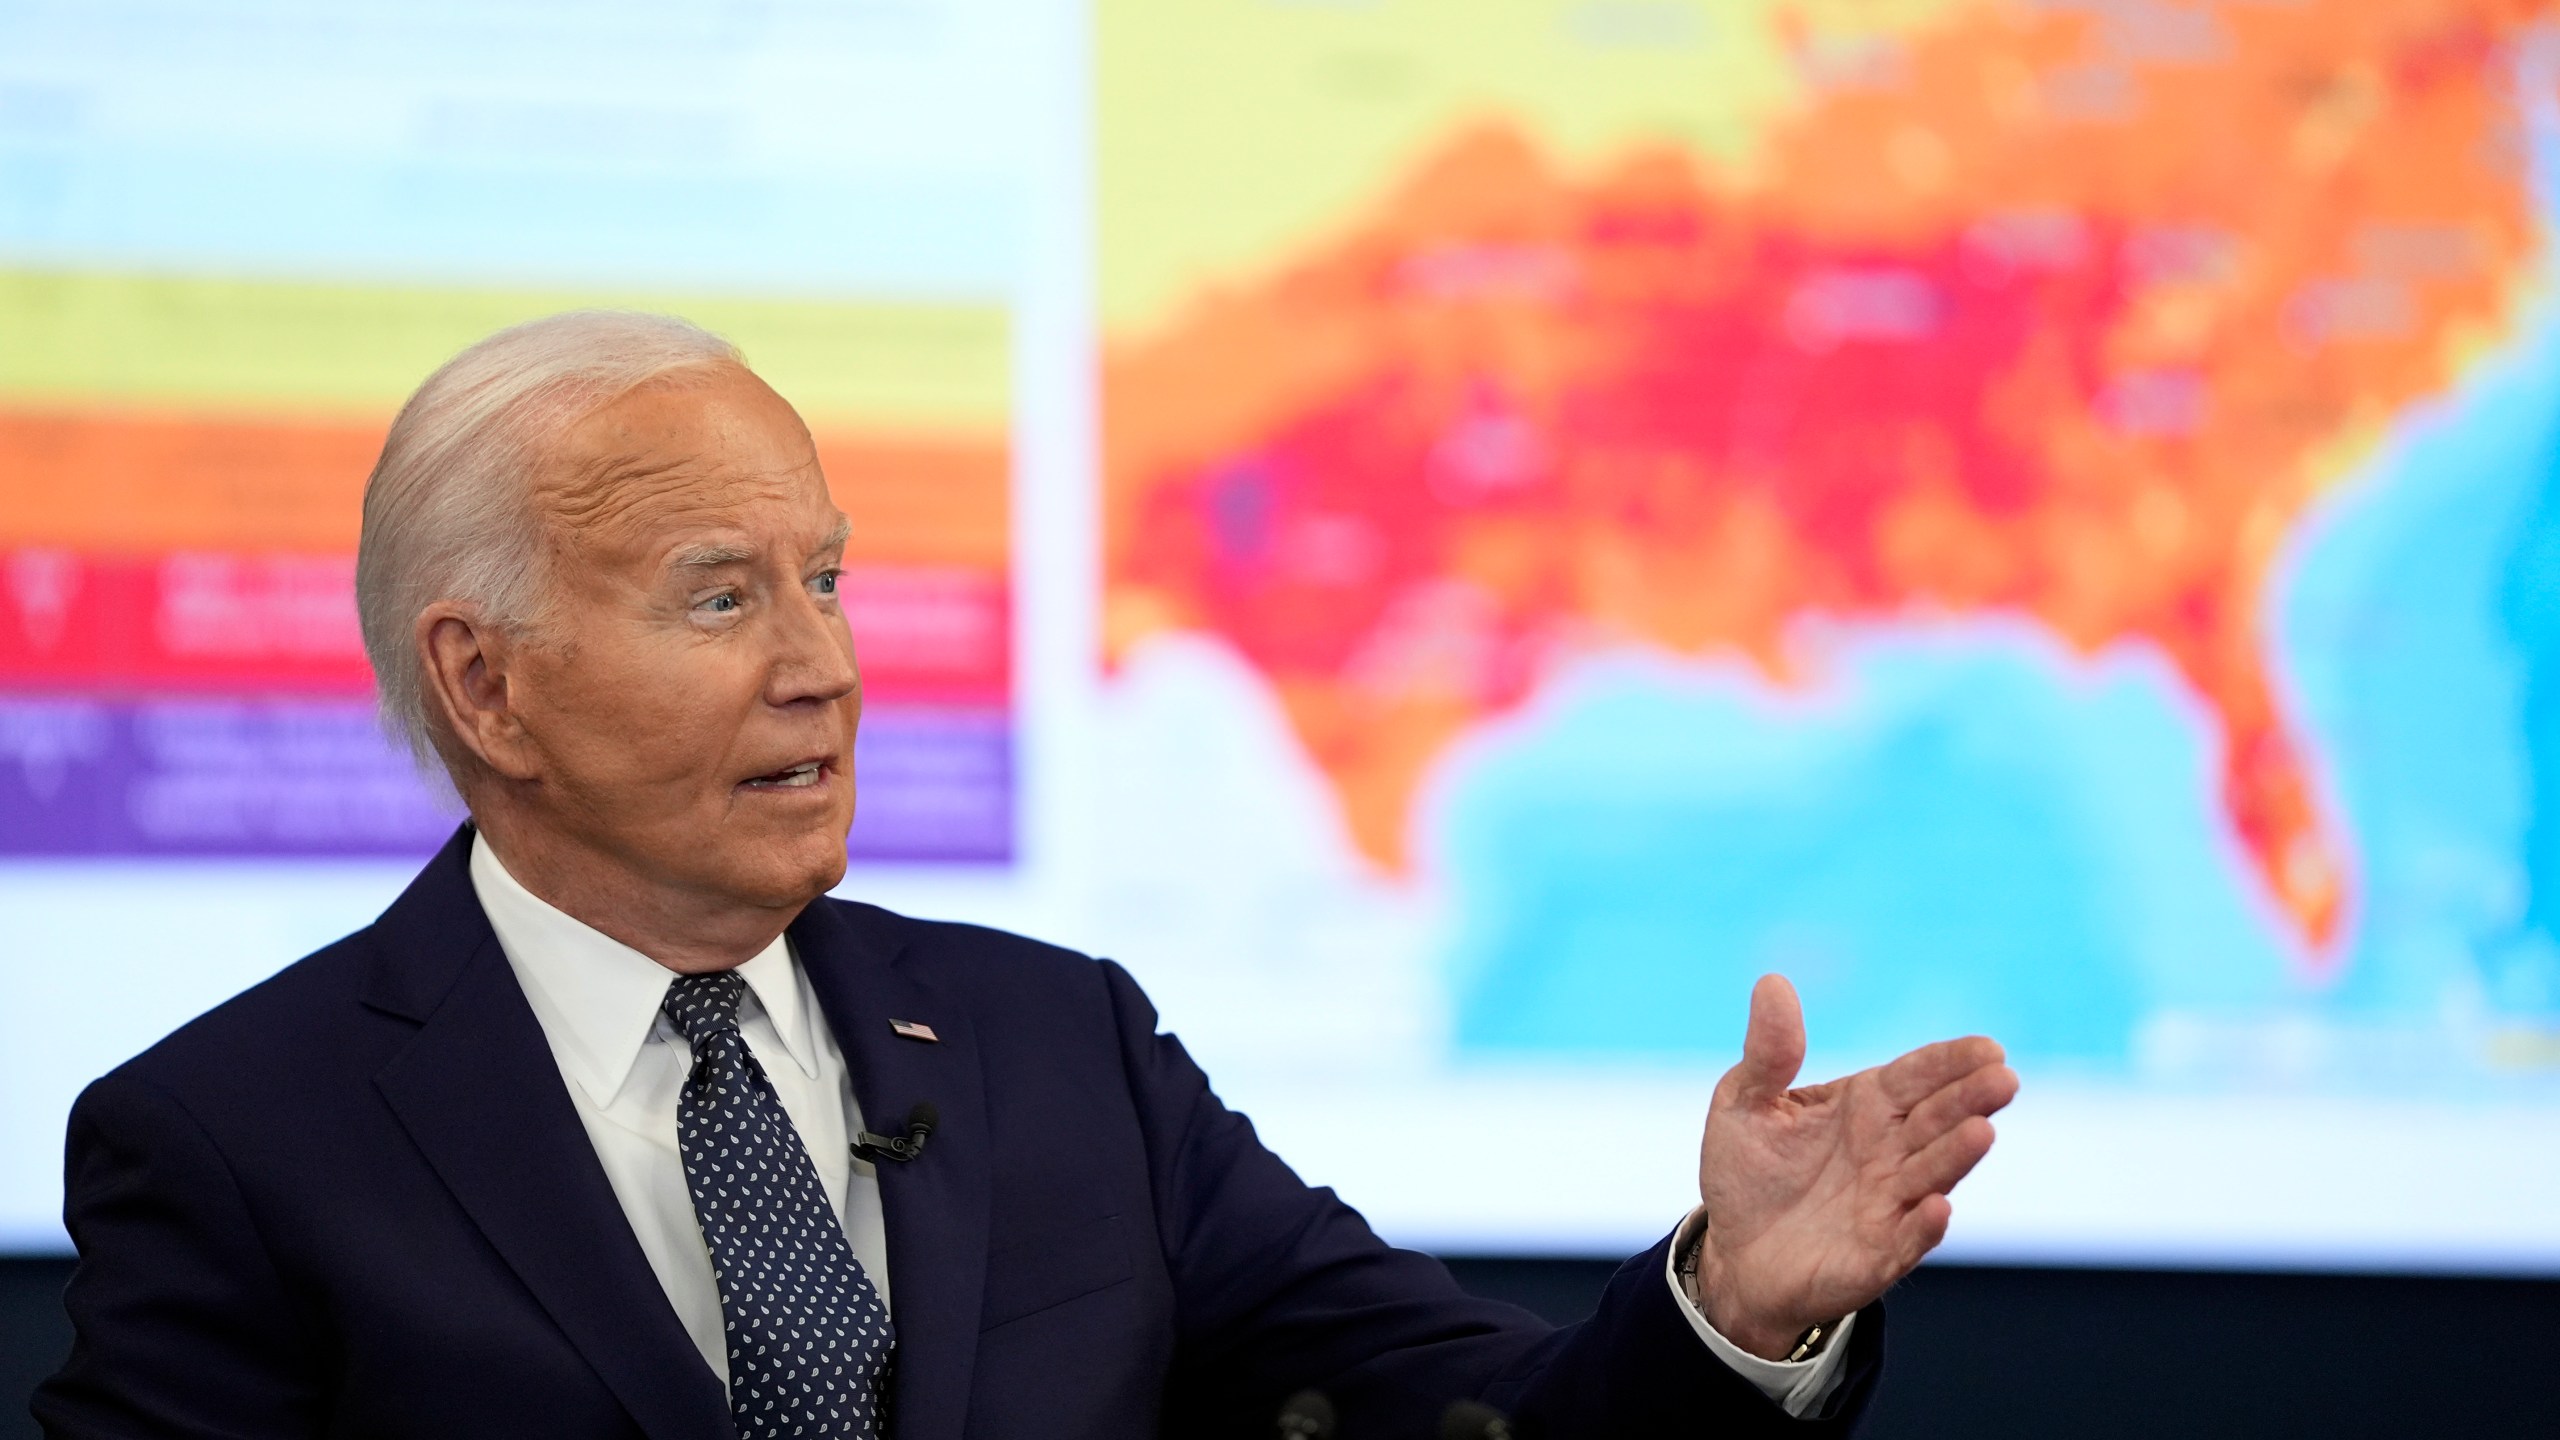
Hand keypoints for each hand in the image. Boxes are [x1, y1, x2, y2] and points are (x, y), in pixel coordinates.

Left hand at [1689, 975, 2017, 1358]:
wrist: (1734, 1256)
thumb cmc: (1747, 1173)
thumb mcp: (1744, 1103)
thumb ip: (1768, 1052)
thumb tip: (1773, 981)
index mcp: (1864, 1105)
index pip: (1917, 1075)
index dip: (1951, 1061)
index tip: (1988, 1048)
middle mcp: (1889, 1150)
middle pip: (1938, 1118)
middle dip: (1971, 1098)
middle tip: (2004, 1078)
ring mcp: (1889, 1202)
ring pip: (1933, 1173)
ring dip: (1958, 1154)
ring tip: (1981, 1131)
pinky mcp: (1878, 1255)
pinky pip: (1907, 1238)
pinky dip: (1924, 1225)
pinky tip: (1938, 1207)